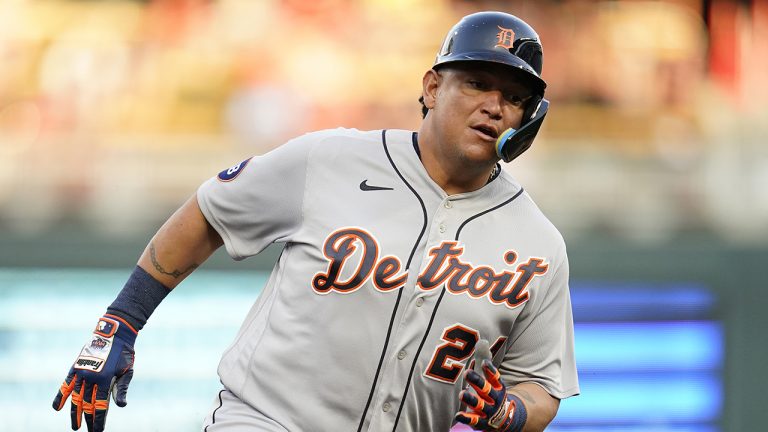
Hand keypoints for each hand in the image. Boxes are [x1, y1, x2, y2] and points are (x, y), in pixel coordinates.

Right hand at [52, 315, 136, 431]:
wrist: (114, 333)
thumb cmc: (124, 354)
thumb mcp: (128, 371)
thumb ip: (121, 388)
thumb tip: (121, 406)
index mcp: (106, 379)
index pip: (100, 406)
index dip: (98, 420)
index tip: (98, 431)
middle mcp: (91, 377)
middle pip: (87, 404)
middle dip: (88, 419)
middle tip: (88, 431)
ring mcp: (81, 372)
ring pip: (76, 398)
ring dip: (74, 413)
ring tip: (75, 426)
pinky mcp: (75, 367)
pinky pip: (65, 384)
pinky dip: (60, 396)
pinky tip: (56, 408)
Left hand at [454, 360, 520, 430]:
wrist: (505, 420)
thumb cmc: (493, 394)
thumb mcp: (492, 379)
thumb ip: (485, 361)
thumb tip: (482, 341)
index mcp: (498, 387)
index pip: (495, 377)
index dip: (490, 370)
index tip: (483, 363)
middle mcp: (495, 399)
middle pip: (487, 389)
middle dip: (477, 381)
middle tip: (467, 373)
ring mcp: (489, 412)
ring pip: (480, 405)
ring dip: (472, 399)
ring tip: (462, 393)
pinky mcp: (482, 423)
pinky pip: (474, 421)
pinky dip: (466, 418)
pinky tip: (458, 415)